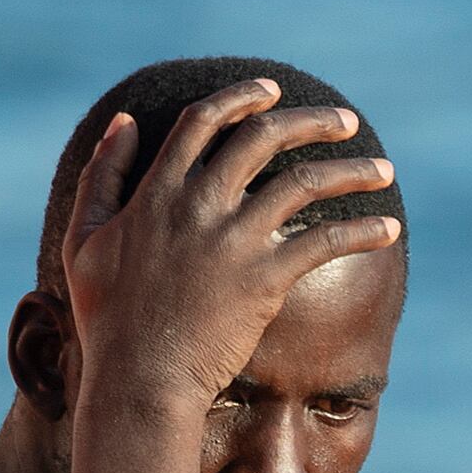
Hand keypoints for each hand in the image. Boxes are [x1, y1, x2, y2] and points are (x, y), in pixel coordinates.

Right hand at [61, 78, 399, 408]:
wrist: (138, 381)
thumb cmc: (106, 318)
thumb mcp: (83, 237)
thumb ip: (103, 175)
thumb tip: (124, 121)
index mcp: (157, 191)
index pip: (205, 121)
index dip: (241, 98)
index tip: (272, 91)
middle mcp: (198, 204)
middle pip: (264, 136)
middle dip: (311, 120)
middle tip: (345, 121)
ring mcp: (233, 240)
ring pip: (305, 181)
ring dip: (351, 170)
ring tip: (384, 170)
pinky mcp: (264, 278)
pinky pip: (325, 242)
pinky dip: (362, 231)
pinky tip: (388, 228)